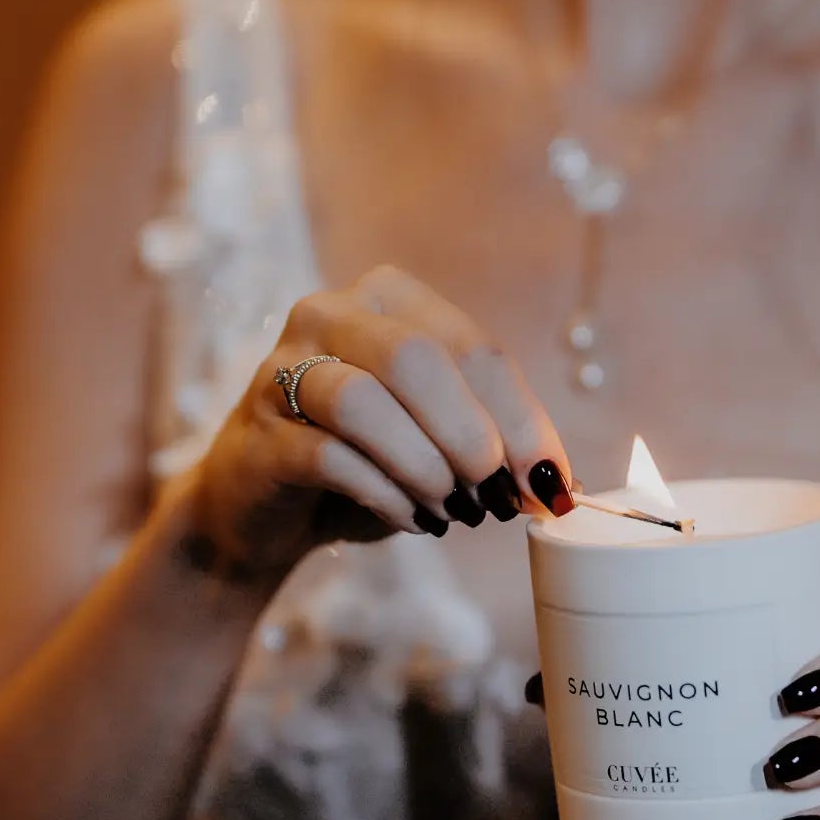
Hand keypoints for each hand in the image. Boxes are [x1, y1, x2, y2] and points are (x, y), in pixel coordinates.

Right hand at [191, 265, 575, 579]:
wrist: (264, 509)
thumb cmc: (367, 465)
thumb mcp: (441, 445)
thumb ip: (498, 450)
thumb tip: (562, 488)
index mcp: (391, 300)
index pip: (474, 350)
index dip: (523, 421)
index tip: (551, 485)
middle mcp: (331, 315)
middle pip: (417, 359)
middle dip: (471, 435)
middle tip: (497, 496)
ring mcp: (282, 369)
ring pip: (363, 401)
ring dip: (424, 466)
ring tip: (453, 510)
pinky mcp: (258, 432)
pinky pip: (328, 457)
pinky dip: (385, 495)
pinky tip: (414, 519)